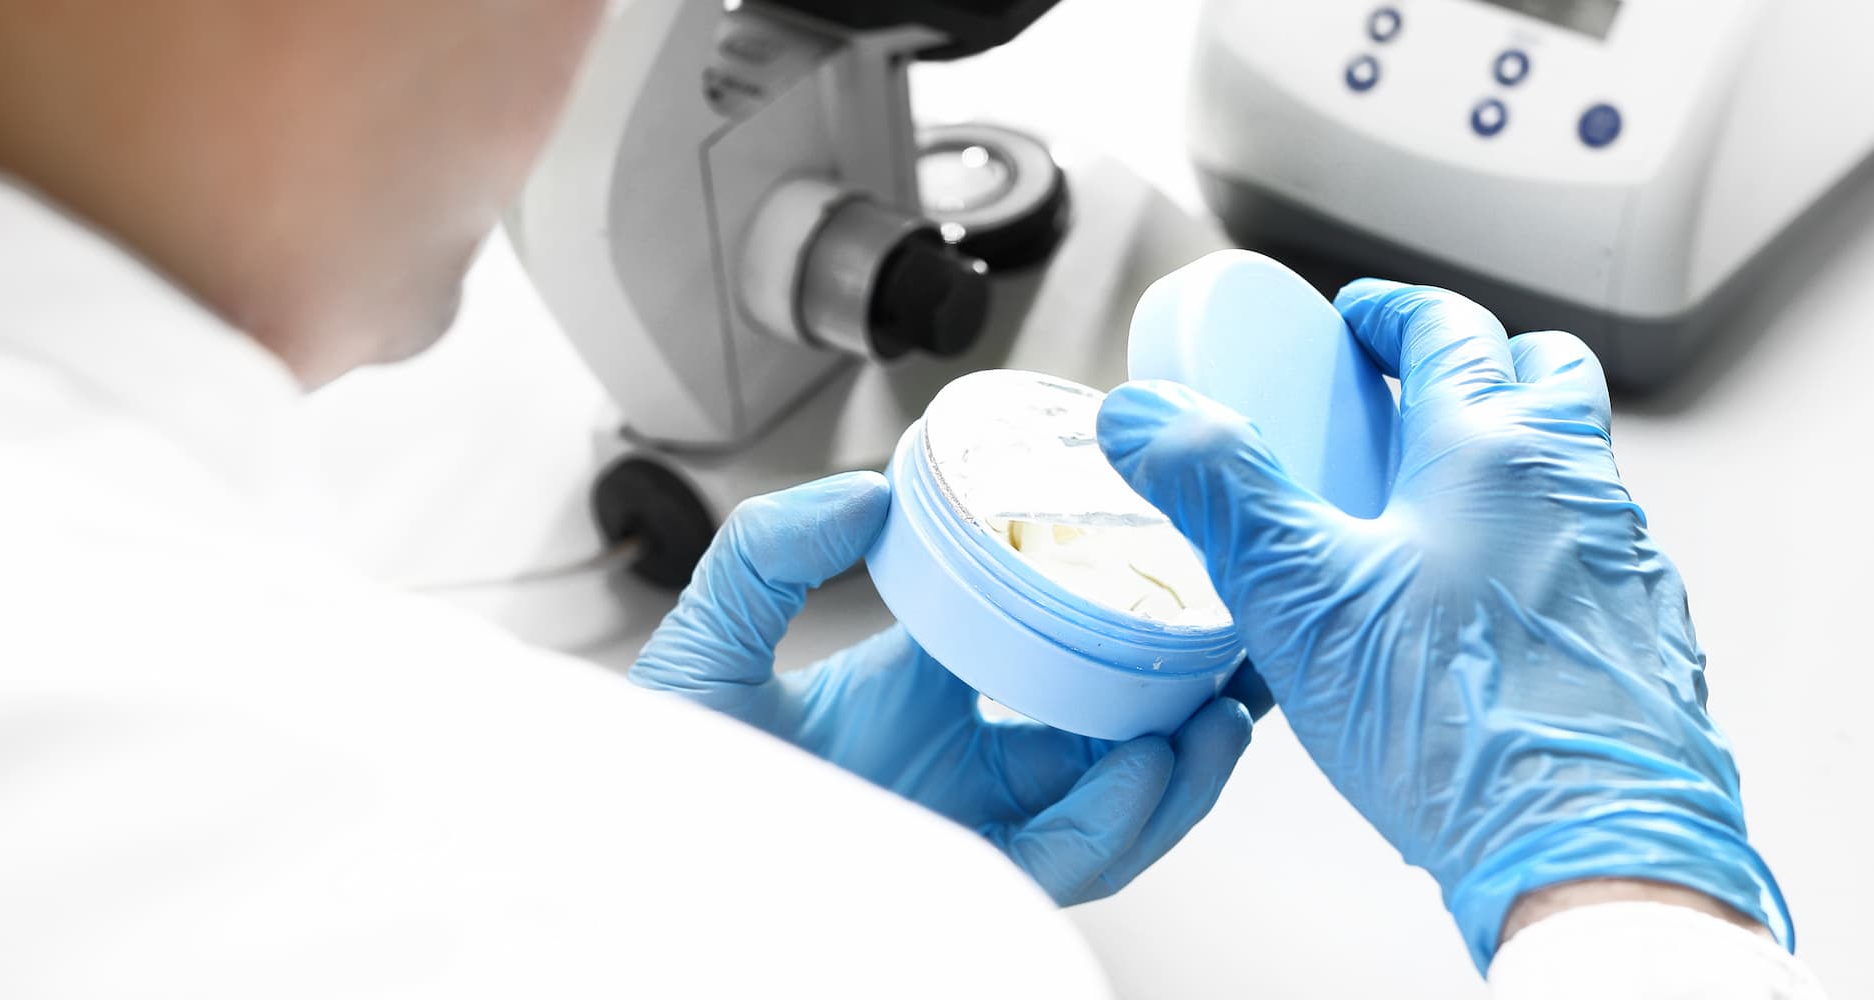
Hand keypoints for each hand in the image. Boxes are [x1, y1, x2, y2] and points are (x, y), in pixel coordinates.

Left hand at [631, 472, 1255, 904]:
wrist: (632, 865)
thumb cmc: (664, 773)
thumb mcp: (712, 640)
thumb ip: (772, 550)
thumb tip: (869, 488)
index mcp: (924, 701)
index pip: (1050, 655)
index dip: (1119, 623)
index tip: (1170, 571)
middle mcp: (961, 771)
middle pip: (1107, 741)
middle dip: (1185, 704)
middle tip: (1241, 651)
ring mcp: (966, 833)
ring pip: (1108, 810)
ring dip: (1177, 767)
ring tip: (1222, 712)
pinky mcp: (959, 884)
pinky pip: (1062, 861)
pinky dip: (1115, 818)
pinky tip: (1146, 765)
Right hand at [1093, 280, 1790, 969]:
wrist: (1587, 849)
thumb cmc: (1460, 729)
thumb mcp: (1299, 597)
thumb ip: (1221, 492)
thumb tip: (1152, 416)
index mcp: (1493, 453)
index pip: (1450, 331)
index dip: (1396, 314)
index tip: (1364, 321)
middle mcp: (1576, 491)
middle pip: (1546, 374)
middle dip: (1483, 360)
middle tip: (1420, 387)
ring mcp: (1625, 566)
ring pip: (1580, 470)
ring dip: (1521, 459)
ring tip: (1448, 507)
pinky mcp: (1648, 641)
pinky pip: (1600, 562)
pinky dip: (1550, 553)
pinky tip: (1498, 613)